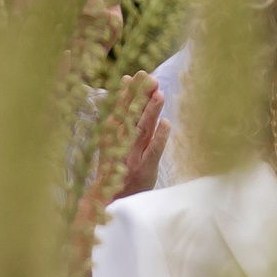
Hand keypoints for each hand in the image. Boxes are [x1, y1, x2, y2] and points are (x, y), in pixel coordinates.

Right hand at [112, 80, 166, 200]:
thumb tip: (126, 89)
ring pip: (141, 130)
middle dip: (138, 96)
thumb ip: (122, 117)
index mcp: (110, 136)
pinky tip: (167, 123)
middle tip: (148, 77)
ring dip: (150, 112)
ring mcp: (131, 156)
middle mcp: (119, 144)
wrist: (109, 201)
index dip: (126, 93)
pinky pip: (153, 151)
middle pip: (129, 116)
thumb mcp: (114, 143)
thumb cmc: (116, 169)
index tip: (134, 76)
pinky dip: (159, 137)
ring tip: (159, 94)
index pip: (118, 110)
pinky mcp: (143, 169)